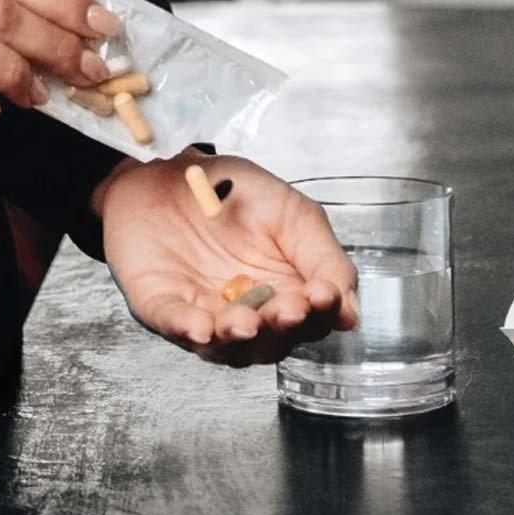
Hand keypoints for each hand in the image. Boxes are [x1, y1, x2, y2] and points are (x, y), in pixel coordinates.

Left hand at [98, 149, 359, 366]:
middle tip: (288, 309)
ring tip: (245, 322)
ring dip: (238, 337)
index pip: (314, 319)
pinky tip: (200, 327)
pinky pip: (174, 325)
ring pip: (227, 346)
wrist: (171, 168)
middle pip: (274, 340)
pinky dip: (187, 329)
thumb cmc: (234, 190)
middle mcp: (250, 310)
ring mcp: (206, 312)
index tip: (323, 296)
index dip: (322, 314)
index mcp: (287, 288)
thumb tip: (351, 312)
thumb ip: (323, 258)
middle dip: (281, 327)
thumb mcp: (293, 213)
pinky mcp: (163, 305)